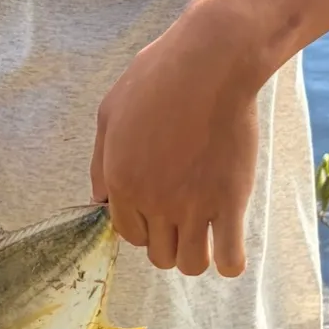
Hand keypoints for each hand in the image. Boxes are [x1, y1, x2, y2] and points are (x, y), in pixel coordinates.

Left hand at [90, 3, 258, 277]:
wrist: (209, 63)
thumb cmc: (158, 77)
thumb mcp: (110, 110)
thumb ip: (101, 161)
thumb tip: (99, 201)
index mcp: (121, 180)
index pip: (127, 233)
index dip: (142, 224)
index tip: (157, 208)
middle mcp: (153, 201)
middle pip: (158, 254)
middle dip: (167, 238)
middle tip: (182, 211)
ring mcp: (192, 206)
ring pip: (190, 264)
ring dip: (196, 252)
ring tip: (205, 227)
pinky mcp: (229, 203)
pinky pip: (230, 261)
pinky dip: (229, 260)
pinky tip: (229, 238)